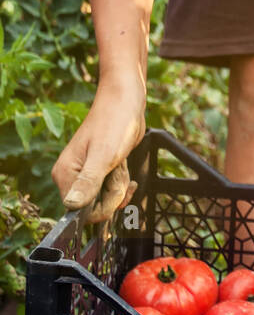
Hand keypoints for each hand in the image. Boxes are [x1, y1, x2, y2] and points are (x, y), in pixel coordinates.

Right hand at [52, 79, 145, 222]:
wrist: (125, 102)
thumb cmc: (114, 124)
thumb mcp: (103, 156)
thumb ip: (88, 182)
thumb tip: (71, 206)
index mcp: (65, 175)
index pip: (81, 212)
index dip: (103, 205)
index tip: (114, 185)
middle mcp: (71, 177)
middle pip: (96, 207)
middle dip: (114, 192)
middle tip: (117, 168)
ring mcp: (85, 174)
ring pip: (106, 198)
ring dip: (119, 184)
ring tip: (119, 162)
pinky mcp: (99, 171)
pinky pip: (111, 189)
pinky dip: (121, 181)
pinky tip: (123, 167)